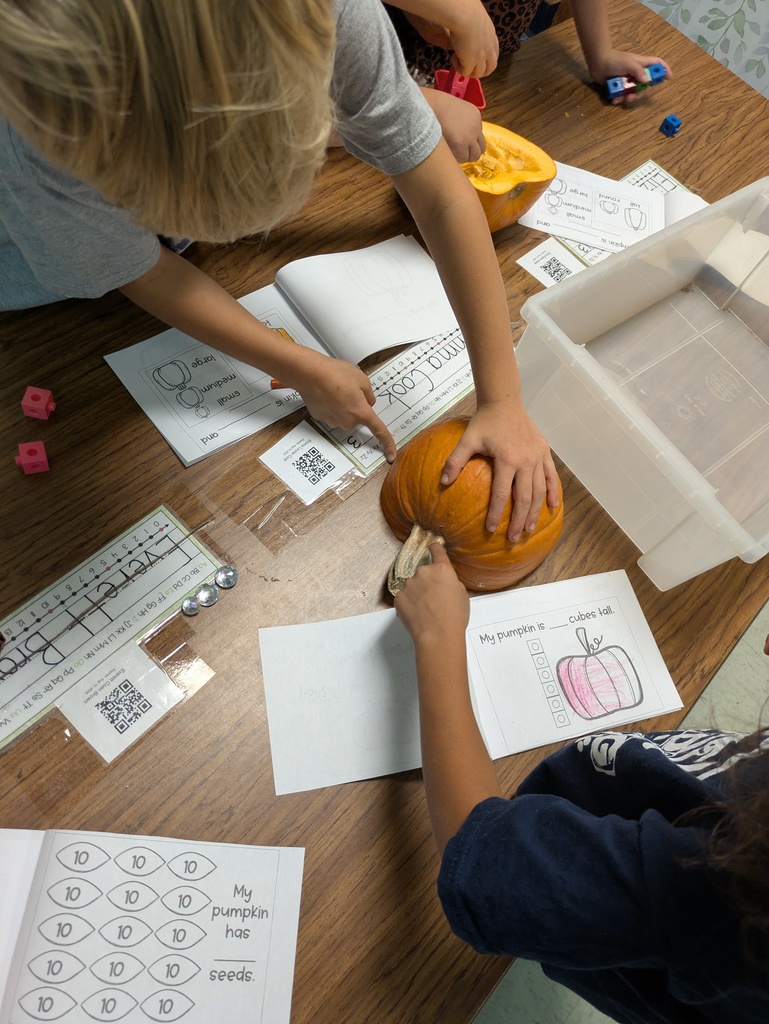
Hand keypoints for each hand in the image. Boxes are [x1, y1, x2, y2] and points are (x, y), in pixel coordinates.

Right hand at [291, 351, 395, 460]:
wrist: (310, 373)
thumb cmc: (337, 374)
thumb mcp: (362, 379)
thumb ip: (369, 395)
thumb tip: (367, 403)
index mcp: (361, 413)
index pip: (379, 431)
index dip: (387, 443)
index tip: (392, 456)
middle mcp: (348, 422)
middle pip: (358, 417)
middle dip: (356, 406)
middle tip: (349, 389)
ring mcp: (332, 422)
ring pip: (344, 416)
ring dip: (342, 405)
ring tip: (334, 388)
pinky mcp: (320, 418)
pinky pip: (331, 414)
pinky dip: (330, 405)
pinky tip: (324, 392)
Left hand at [394, 543, 469, 645]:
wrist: (438, 635)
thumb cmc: (455, 616)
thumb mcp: (462, 594)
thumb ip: (450, 582)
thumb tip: (443, 583)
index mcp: (441, 569)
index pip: (436, 551)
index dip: (434, 548)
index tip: (432, 545)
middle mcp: (423, 572)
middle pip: (424, 572)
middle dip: (427, 582)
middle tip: (434, 600)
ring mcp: (408, 584)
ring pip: (412, 586)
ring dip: (417, 594)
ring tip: (426, 611)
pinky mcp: (398, 597)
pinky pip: (404, 598)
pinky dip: (409, 604)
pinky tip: (417, 615)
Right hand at [405, 1, 498, 77]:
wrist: (464, 15)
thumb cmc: (468, 11)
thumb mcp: (477, 19)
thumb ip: (476, 27)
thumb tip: (468, 30)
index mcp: (491, 36)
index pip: (494, 54)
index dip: (486, 59)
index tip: (476, 57)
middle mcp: (488, 48)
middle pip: (490, 68)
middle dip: (480, 71)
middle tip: (468, 65)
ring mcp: (480, 57)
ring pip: (479, 74)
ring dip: (469, 71)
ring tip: (459, 61)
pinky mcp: (470, 62)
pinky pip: (465, 73)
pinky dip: (459, 69)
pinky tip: (453, 58)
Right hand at [421, 86, 484, 161]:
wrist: (430, 105)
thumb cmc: (436, 106)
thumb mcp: (455, 109)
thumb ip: (461, 120)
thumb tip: (458, 132)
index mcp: (475, 116)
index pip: (479, 135)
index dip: (470, 141)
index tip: (460, 142)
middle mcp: (476, 127)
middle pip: (481, 148)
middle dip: (471, 152)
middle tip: (458, 152)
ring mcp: (470, 136)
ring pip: (474, 156)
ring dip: (464, 156)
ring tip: (453, 153)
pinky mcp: (460, 145)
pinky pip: (462, 158)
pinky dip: (456, 158)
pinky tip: (447, 152)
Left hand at [440, 403, 559, 540]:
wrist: (504, 402)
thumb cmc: (484, 422)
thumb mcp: (467, 439)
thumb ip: (455, 461)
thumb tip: (442, 482)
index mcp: (507, 459)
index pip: (501, 493)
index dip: (496, 513)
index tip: (491, 530)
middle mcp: (526, 460)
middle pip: (524, 497)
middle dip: (518, 520)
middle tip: (513, 538)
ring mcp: (537, 456)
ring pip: (539, 490)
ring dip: (535, 511)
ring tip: (530, 529)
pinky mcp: (544, 452)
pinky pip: (550, 476)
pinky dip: (552, 492)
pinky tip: (552, 507)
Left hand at [591, 51, 671, 103]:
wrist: (598, 64)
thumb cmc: (615, 60)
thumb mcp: (629, 63)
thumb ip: (638, 72)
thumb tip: (647, 81)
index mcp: (641, 64)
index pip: (656, 64)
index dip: (663, 70)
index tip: (668, 78)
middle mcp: (636, 73)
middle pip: (645, 84)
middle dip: (640, 92)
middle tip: (633, 96)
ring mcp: (628, 80)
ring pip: (634, 92)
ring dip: (629, 97)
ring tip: (622, 99)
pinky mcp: (619, 86)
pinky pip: (623, 95)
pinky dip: (619, 98)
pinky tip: (614, 99)